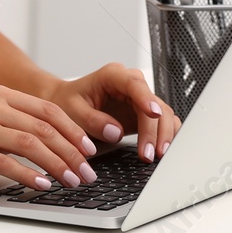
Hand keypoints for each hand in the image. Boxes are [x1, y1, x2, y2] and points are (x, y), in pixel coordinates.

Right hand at [0, 84, 101, 190]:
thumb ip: (17, 123)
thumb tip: (60, 142)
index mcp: (0, 94)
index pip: (47, 110)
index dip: (73, 130)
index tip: (90, 150)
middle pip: (43, 127)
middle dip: (71, 152)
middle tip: (87, 172)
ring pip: (30, 143)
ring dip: (57, 165)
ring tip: (72, 181)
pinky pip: (6, 162)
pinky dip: (29, 175)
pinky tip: (43, 185)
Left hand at [47, 64, 180, 162]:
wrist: (66, 104)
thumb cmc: (68, 103)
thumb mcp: (72, 111)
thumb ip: (93, 120)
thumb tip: (116, 132)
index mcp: (112, 76)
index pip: (134, 83)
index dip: (146, 98)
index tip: (154, 114)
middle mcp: (129, 84)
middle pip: (153, 102)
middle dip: (155, 129)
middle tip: (149, 153)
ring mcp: (139, 98)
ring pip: (162, 113)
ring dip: (162, 135)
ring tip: (155, 157)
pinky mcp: (144, 113)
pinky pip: (162, 122)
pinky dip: (165, 136)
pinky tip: (161, 151)